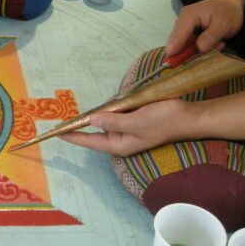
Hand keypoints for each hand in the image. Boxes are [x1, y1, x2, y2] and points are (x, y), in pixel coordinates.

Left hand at [61, 100, 194, 156]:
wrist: (188, 115)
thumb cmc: (164, 121)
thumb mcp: (138, 122)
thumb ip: (114, 121)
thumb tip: (92, 119)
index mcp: (119, 144)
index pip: (90, 141)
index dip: (73, 136)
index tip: (56, 132)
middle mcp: (120, 138)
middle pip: (96, 128)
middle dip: (89, 118)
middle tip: (80, 111)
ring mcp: (126, 128)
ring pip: (105, 117)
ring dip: (105, 109)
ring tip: (113, 104)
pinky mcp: (132, 118)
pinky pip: (116, 111)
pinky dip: (114, 105)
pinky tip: (121, 100)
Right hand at [165, 0, 242, 55]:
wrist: (228, 4)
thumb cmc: (227, 12)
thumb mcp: (224, 24)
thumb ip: (211, 36)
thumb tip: (199, 48)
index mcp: (188, 16)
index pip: (178, 35)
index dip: (174, 50)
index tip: (170, 63)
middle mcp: (181, 21)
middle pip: (177, 43)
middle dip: (191, 52)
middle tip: (214, 48)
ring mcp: (182, 28)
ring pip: (183, 46)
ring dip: (198, 50)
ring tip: (218, 43)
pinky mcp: (186, 33)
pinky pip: (188, 46)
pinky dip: (199, 49)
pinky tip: (213, 43)